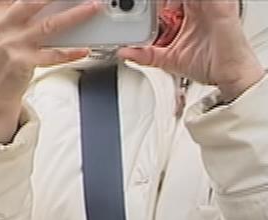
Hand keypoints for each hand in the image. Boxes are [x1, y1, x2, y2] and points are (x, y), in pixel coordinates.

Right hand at [0, 1, 101, 142]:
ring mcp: (9, 45)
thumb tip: (57, 2)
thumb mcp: (0, 26)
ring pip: (47, 26)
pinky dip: (70, 52)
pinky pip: (52, 55)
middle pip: (30, 2)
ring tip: (92, 8)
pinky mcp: (21, 63)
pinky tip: (82, 49)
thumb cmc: (0, 54)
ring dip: (74, 16)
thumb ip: (18, 8)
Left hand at [121, 1, 264, 102]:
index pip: (168, 0)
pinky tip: (173, 7)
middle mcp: (201, 8)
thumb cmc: (208, 64)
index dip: (155, 4)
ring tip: (161, 7)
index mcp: (190, 14)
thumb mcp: (168, 59)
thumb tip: (125, 54)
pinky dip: (190, 1)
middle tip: (146, 6)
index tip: (139, 8)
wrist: (230, 76)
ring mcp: (212, 6)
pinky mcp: (222, 8)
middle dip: (159, 1)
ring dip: (170, 0)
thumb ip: (146, 55)